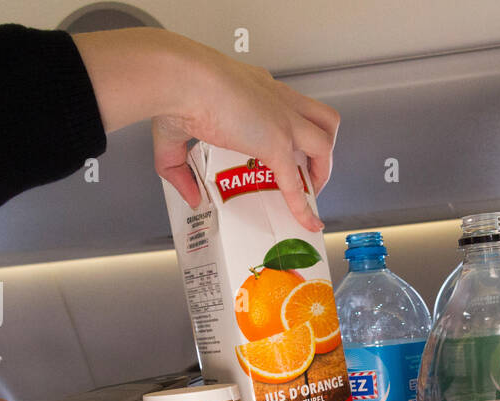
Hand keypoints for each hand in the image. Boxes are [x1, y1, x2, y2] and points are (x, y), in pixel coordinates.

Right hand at [73, 29, 338, 231]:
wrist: (182, 78)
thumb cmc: (174, 92)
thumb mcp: (173, 132)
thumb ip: (179, 168)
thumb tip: (191, 198)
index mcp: (256, 89)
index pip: (287, 108)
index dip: (291, 129)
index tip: (285, 148)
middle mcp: (278, 101)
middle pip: (319, 119)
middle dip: (320, 147)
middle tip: (306, 172)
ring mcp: (282, 121)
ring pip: (325, 141)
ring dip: (323, 169)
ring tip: (312, 193)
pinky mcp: (278, 143)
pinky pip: (298, 181)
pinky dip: (304, 206)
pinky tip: (308, 223)